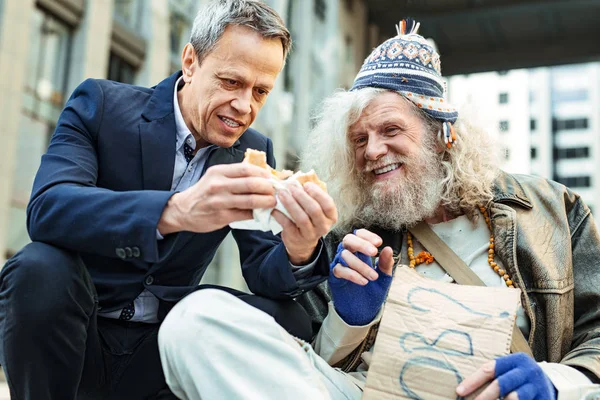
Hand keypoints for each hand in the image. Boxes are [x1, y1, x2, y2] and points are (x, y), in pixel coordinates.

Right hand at [158, 163, 275, 234]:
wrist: (182, 210)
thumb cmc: (204, 192)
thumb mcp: (215, 177)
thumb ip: (235, 176)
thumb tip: (262, 176)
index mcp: (219, 172)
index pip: (246, 169)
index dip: (263, 173)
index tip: (272, 178)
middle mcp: (218, 185)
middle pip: (251, 184)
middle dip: (268, 188)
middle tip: (276, 191)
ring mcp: (219, 201)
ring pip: (250, 200)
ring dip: (266, 202)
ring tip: (273, 202)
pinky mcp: (221, 216)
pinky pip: (244, 214)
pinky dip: (256, 214)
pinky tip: (261, 213)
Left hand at [272, 182, 336, 264]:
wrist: (302, 243)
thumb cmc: (309, 220)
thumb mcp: (315, 209)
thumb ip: (311, 197)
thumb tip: (297, 181)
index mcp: (331, 217)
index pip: (328, 204)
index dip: (317, 193)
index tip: (306, 185)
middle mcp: (323, 226)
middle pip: (314, 210)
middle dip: (302, 196)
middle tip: (291, 187)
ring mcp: (310, 234)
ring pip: (302, 218)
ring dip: (291, 204)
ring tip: (282, 194)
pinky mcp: (296, 238)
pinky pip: (288, 225)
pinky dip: (281, 215)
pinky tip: (275, 208)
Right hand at [328, 229, 393, 325]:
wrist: (363, 313)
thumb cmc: (372, 293)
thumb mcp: (384, 278)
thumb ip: (386, 264)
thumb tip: (388, 249)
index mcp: (361, 252)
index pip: (359, 235)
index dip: (367, 235)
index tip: (379, 242)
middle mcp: (349, 255)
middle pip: (348, 239)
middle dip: (361, 244)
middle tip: (374, 252)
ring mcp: (340, 265)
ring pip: (344, 254)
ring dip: (360, 264)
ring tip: (373, 277)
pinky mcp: (335, 277)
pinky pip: (339, 269)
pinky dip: (352, 274)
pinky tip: (363, 282)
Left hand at [456, 353, 555, 399]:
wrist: (551, 385)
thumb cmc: (521, 377)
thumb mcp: (510, 370)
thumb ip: (493, 375)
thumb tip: (464, 388)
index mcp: (516, 360)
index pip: (490, 369)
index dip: (473, 381)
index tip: (459, 391)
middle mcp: (528, 371)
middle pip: (502, 383)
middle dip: (485, 395)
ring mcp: (537, 387)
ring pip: (515, 397)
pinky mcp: (544, 399)